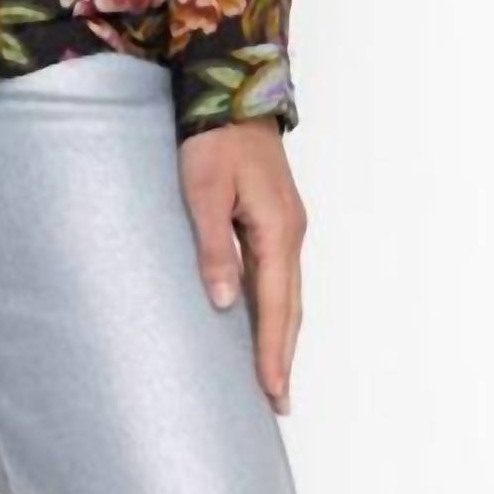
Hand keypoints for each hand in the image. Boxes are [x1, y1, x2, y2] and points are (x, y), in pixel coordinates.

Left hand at [179, 117, 305, 414]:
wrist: (231, 90)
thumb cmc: (213, 137)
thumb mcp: (203, 189)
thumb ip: (212, 246)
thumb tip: (223, 303)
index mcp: (277, 230)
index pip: (275, 305)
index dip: (272, 351)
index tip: (272, 393)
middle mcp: (289, 232)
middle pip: (290, 306)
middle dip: (283, 354)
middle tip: (278, 402)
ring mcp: (286, 224)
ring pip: (286, 291)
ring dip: (281, 332)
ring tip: (272, 374)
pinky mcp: (274, 215)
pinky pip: (277, 272)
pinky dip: (274, 304)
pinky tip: (263, 318)